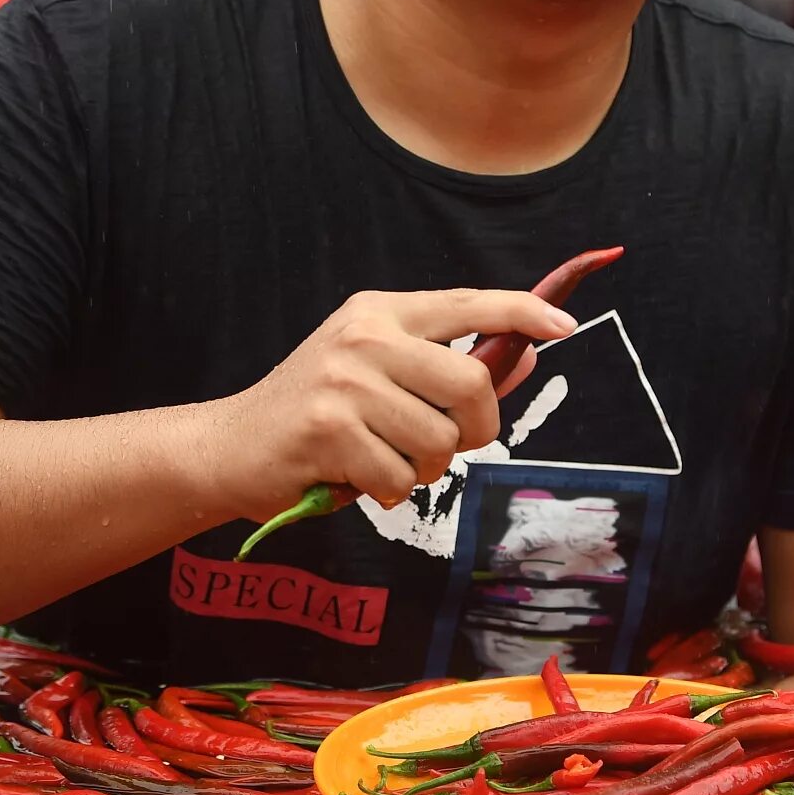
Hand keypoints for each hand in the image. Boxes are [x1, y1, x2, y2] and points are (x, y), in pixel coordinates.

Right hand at [207, 289, 578, 522]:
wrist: (230, 446)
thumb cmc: (316, 412)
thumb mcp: (379, 373)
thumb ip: (447, 366)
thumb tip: (525, 359)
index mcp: (381, 311)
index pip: (468, 302)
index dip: (523, 312)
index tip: (563, 325)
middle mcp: (364, 336)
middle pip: (470, 382)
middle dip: (475, 428)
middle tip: (446, 444)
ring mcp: (344, 381)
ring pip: (438, 441)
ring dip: (422, 469)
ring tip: (383, 460)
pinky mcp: (327, 429)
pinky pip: (398, 478)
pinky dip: (386, 492)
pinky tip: (353, 476)